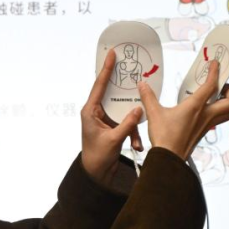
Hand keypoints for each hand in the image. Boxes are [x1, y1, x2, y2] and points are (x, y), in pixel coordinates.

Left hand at [81, 48, 143, 187]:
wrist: (96, 174)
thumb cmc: (97, 157)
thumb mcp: (112, 140)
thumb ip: (127, 124)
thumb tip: (138, 109)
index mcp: (90, 111)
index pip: (99, 85)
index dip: (106, 69)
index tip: (111, 54)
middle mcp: (97, 112)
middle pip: (113, 94)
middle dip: (126, 92)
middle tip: (134, 76)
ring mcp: (106, 119)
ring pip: (124, 111)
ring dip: (132, 125)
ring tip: (135, 140)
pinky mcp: (114, 126)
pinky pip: (127, 123)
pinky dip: (133, 134)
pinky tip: (137, 145)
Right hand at [137, 60, 228, 160]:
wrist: (169, 158)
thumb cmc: (164, 136)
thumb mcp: (154, 114)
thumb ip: (149, 97)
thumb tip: (142, 85)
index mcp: (196, 106)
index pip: (211, 85)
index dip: (214, 72)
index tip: (215, 64)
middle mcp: (206, 115)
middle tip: (221, 86)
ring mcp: (207, 124)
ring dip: (228, 102)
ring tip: (217, 97)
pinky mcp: (204, 132)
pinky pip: (219, 119)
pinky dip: (219, 112)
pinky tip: (206, 110)